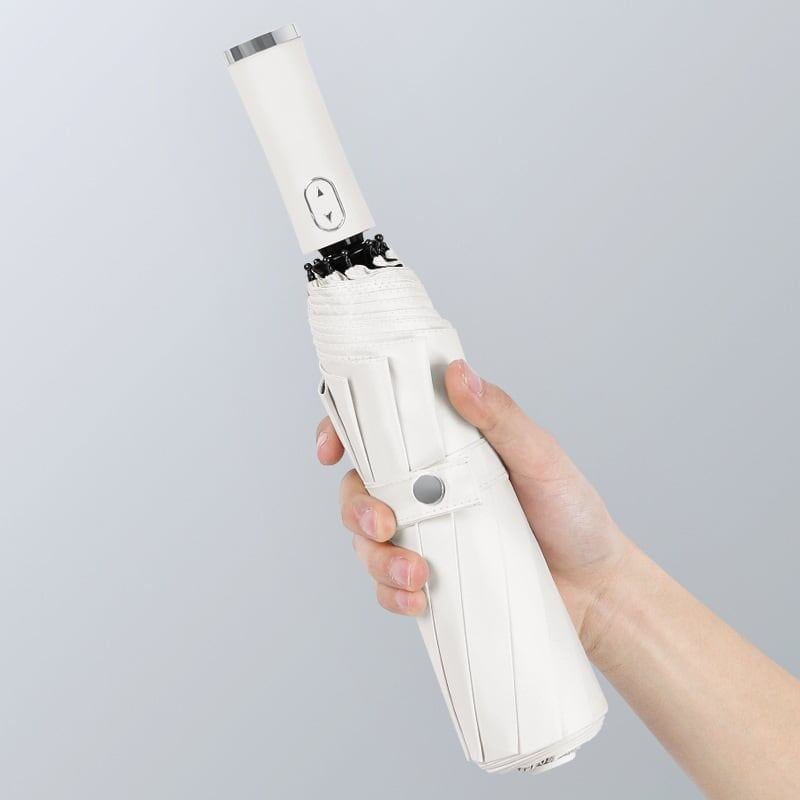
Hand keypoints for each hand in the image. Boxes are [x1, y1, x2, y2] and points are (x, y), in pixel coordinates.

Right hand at [316, 359, 629, 651]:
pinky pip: (387, 585)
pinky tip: (418, 599)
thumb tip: (457, 372)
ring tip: (417, 576)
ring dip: (376, 560)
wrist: (595, 590)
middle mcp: (428, 488)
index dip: (341, 431)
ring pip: (366, 541)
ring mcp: (427, 534)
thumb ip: (499, 416)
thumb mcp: (540, 458)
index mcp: (446, 448)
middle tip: (385, 527)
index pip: (381, 430)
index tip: (330, 450)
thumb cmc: (572, 514)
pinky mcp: (431, 578)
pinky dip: (391, 593)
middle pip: (359, 489)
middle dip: (356, 510)